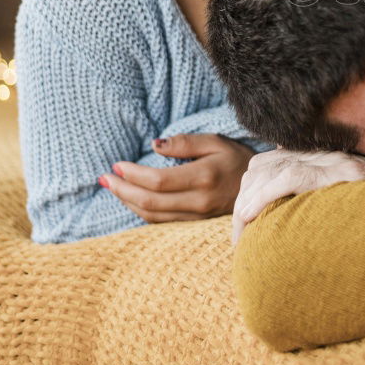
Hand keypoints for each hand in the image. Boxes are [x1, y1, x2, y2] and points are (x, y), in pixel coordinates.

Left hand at [100, 133, 254, 222]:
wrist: (260, 187)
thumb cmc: (237, 158)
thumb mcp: (215, 141)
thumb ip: (185, 143)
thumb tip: (154, 145)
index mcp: (204, 177)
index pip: (158, 181)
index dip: (133, 174)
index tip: (117, 165)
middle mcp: (199, 200)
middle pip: (150, 201)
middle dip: (122, 190)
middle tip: (105, 178)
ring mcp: (197, 215)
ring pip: (152, 215)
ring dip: (127, 202)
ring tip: (112, 187)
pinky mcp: (195, 222)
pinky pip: (161, 220)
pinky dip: (141, 211)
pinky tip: (131, 198)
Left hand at [232, 149, 364, 244]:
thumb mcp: (356, 201)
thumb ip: (328, 200)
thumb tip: (299, 224)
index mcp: (329, 158)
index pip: (272, 160)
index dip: (252, 190)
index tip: (246, 224)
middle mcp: (330, 154)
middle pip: (263, 165)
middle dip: (243, 200)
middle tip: (240, 239)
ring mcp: (338, 161)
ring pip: (269, 169)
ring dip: (247, 203)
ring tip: (244, 236)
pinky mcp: (346, 173)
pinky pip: (291, 176)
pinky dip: (264, 195)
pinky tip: (252, 215)